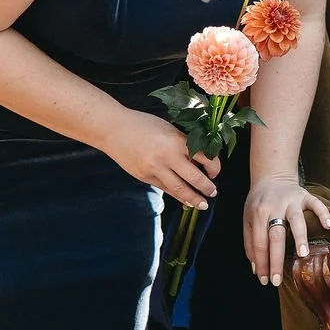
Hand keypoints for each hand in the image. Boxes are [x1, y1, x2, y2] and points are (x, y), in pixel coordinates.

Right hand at [99, 110, 222, 208]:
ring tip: (202, 204)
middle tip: (213, 192)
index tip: (216, 172)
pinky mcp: (144, 177)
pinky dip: (176, 195)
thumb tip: (200, 159)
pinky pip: (165, 189)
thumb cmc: (143, 124)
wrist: (114, 130)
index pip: (204, 157)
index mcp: (177, 141)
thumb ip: (183, 143)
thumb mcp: (169, 129)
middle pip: (194, 178)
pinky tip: (184, 200)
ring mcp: (155, 169)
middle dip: (207, 188)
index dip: (214, 167)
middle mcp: (168, 157)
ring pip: (179, 189)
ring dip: (193, 198)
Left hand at [245, 173, 329, 285]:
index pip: (259, 243)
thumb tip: (256, 269)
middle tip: (277, 281)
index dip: (261, 263)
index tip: (265, 281)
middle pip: (275, 236)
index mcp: (258, 213)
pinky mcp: (306, 195)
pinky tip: (329, 227)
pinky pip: (317, 204)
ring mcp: (292, 200)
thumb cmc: (258, 203)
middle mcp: (275, 206)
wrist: (271, 176)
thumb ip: (250, 243)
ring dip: (300, 237)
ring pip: (296, 220)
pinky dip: (324, 214)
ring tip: (303, 255)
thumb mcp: (248, 220)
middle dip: (276, 260)